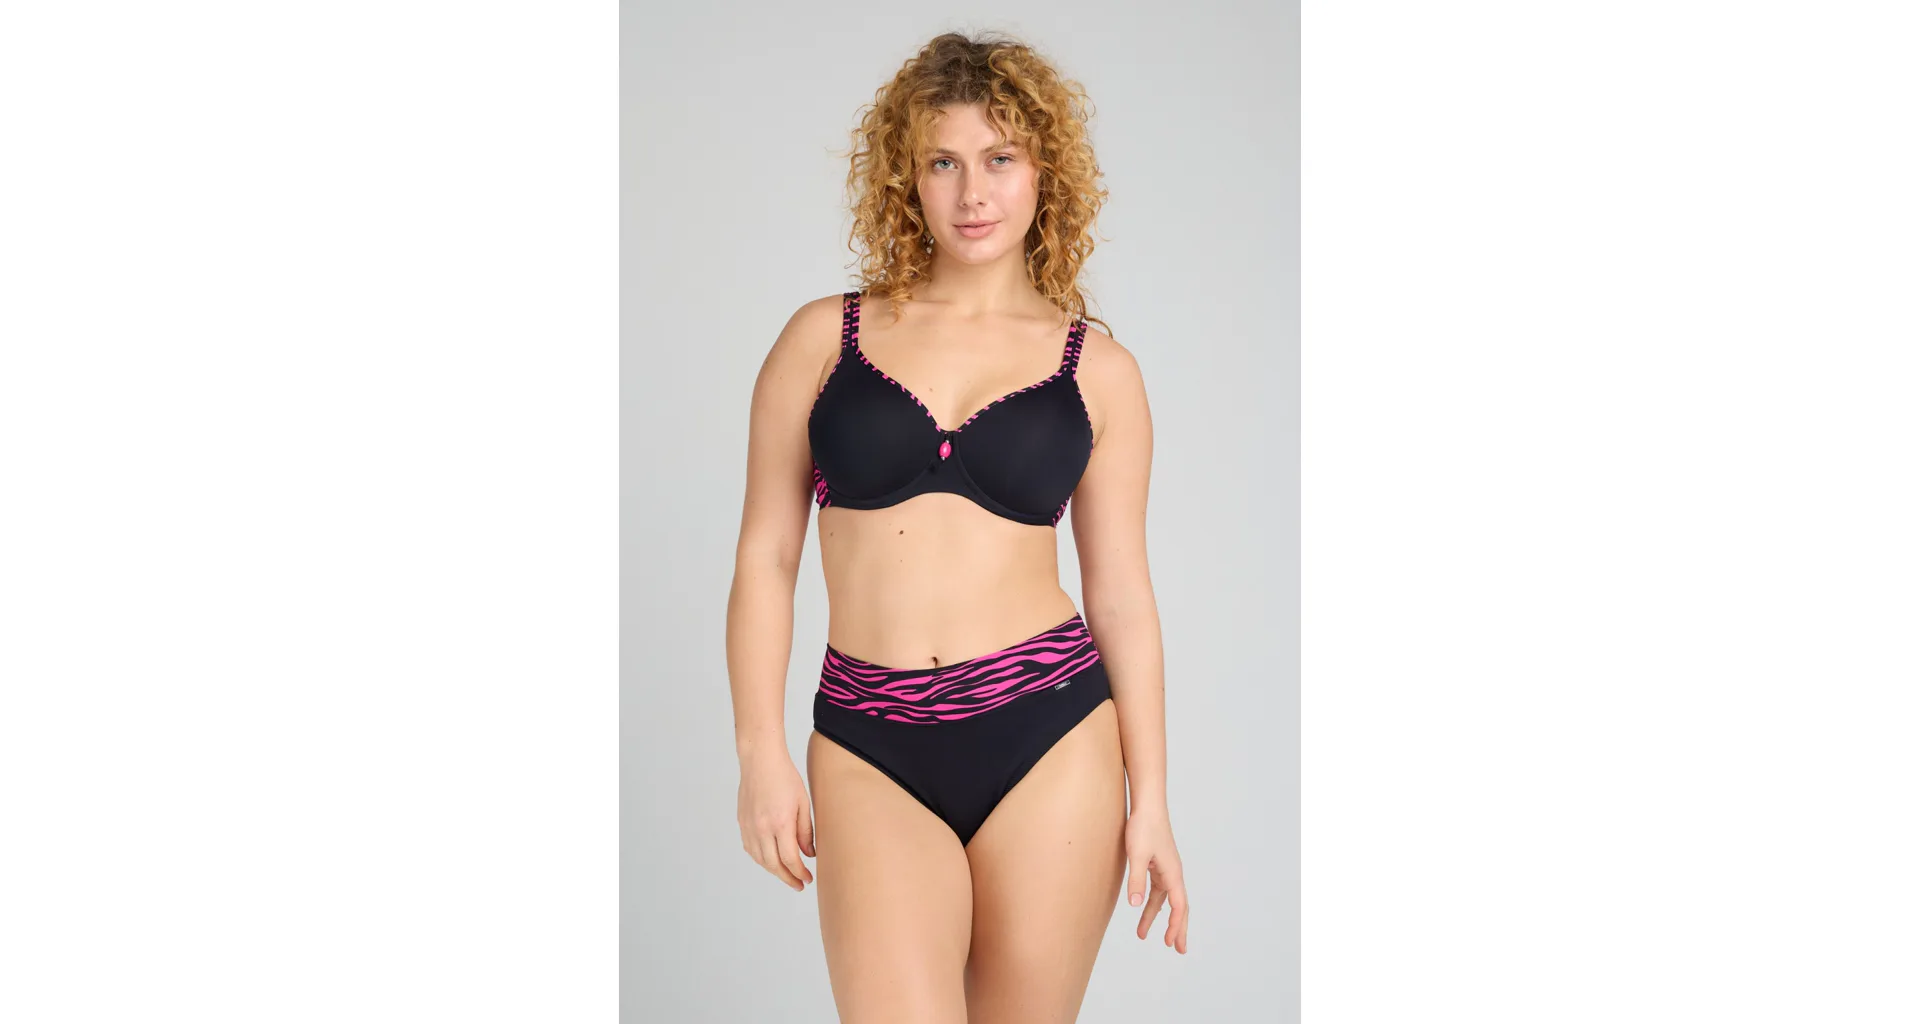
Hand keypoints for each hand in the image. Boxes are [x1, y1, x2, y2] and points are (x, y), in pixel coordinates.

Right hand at [736, 747, 815, 891]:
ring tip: (786, 874)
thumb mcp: (803, 803)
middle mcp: (762, 828)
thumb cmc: (785, 777)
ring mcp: (749, 826)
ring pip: (760, 859)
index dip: (799, 873)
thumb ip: (805, 831)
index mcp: (780, 823)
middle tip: (798, 885)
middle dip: (787, 878)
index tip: (807, 879)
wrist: (760, 760)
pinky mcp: (742, 822)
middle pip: (773, 865)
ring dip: (774, 871)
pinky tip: (770, 859)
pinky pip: (750, 849)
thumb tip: (809, 854)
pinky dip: (761, 859)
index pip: (789, 859)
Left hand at [1123, 808, 1187, 953]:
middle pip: (1179, 907)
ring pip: (1165, 900)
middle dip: (1177, 929)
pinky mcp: (1157, 864)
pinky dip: (1152, 903)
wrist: (1147, 805)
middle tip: (1178, 949)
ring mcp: (1166, 869)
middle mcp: (1173, 873)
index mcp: (1173, 873)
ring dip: (1159, 918)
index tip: (1169, 943)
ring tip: (1145, 936)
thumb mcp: (1136, 855)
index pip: (1179, 906)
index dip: (1176, 926)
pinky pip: (1157, 890)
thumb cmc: (1143, 827)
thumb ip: (1136, 880)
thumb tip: (1136, 905)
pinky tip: (1142, 911)